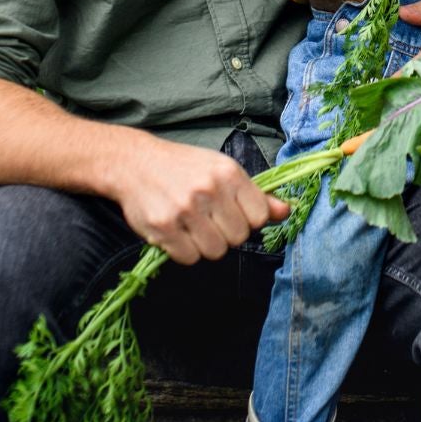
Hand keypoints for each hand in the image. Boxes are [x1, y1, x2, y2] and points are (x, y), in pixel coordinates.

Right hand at [107, 135, 284, 265]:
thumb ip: (255, 194)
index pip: (260, 217)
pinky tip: (177, 232)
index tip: (234, 213)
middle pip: (238, 238)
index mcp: (229, 173)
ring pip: (215, 251)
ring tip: (193, 226)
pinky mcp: (163, 228)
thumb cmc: (184, 167)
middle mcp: (209, 190)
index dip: (249, 220)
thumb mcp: (222, 170)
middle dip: (227, 234)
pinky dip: (184, 251)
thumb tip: (286, 211)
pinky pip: (188, 258)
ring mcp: (185, 210)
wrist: (134, 163)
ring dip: (206, 245)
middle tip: (209, 220)